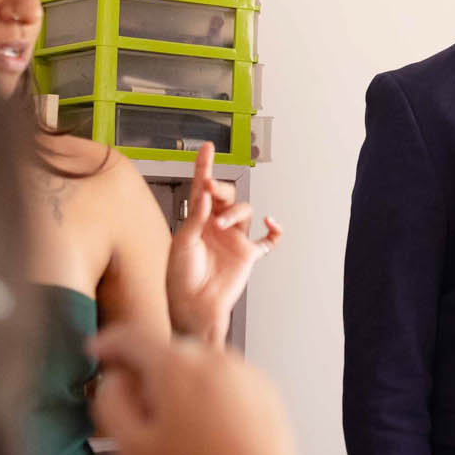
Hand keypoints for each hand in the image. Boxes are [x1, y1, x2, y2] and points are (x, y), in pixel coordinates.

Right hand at [88, 321, 302, 454]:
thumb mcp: (132, 448)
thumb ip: (111, 404)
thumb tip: (114, 379)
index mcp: (175, 365)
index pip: (132, 337)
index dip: (108, 343)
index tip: (98, 351)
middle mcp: (212, 357)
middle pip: (166, 351)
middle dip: (149, 372)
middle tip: (141, 410)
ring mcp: (242, 369)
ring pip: (197, 366)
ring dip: (181, 384)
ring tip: (181, 431)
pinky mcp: (263, 386)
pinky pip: (225, 379)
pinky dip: (210, 394)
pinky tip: (210, 433)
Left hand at [166, 143, 281, 343]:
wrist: (193, 307)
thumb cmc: (180, 279)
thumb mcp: (182, 244)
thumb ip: (195, 217)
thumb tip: (204, 193)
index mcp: (197, 220)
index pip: (202, 188)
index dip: (204, 166)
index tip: (207, 147)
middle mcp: (216, 226)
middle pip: (226, 194)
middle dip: (220, 188)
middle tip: (211, 190)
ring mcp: (234, 239)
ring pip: (245, 211)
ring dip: (236, 211)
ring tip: (222, 224)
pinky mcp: (248, 254)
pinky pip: (268, 240)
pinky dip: (274, 231)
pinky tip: (271, 223)